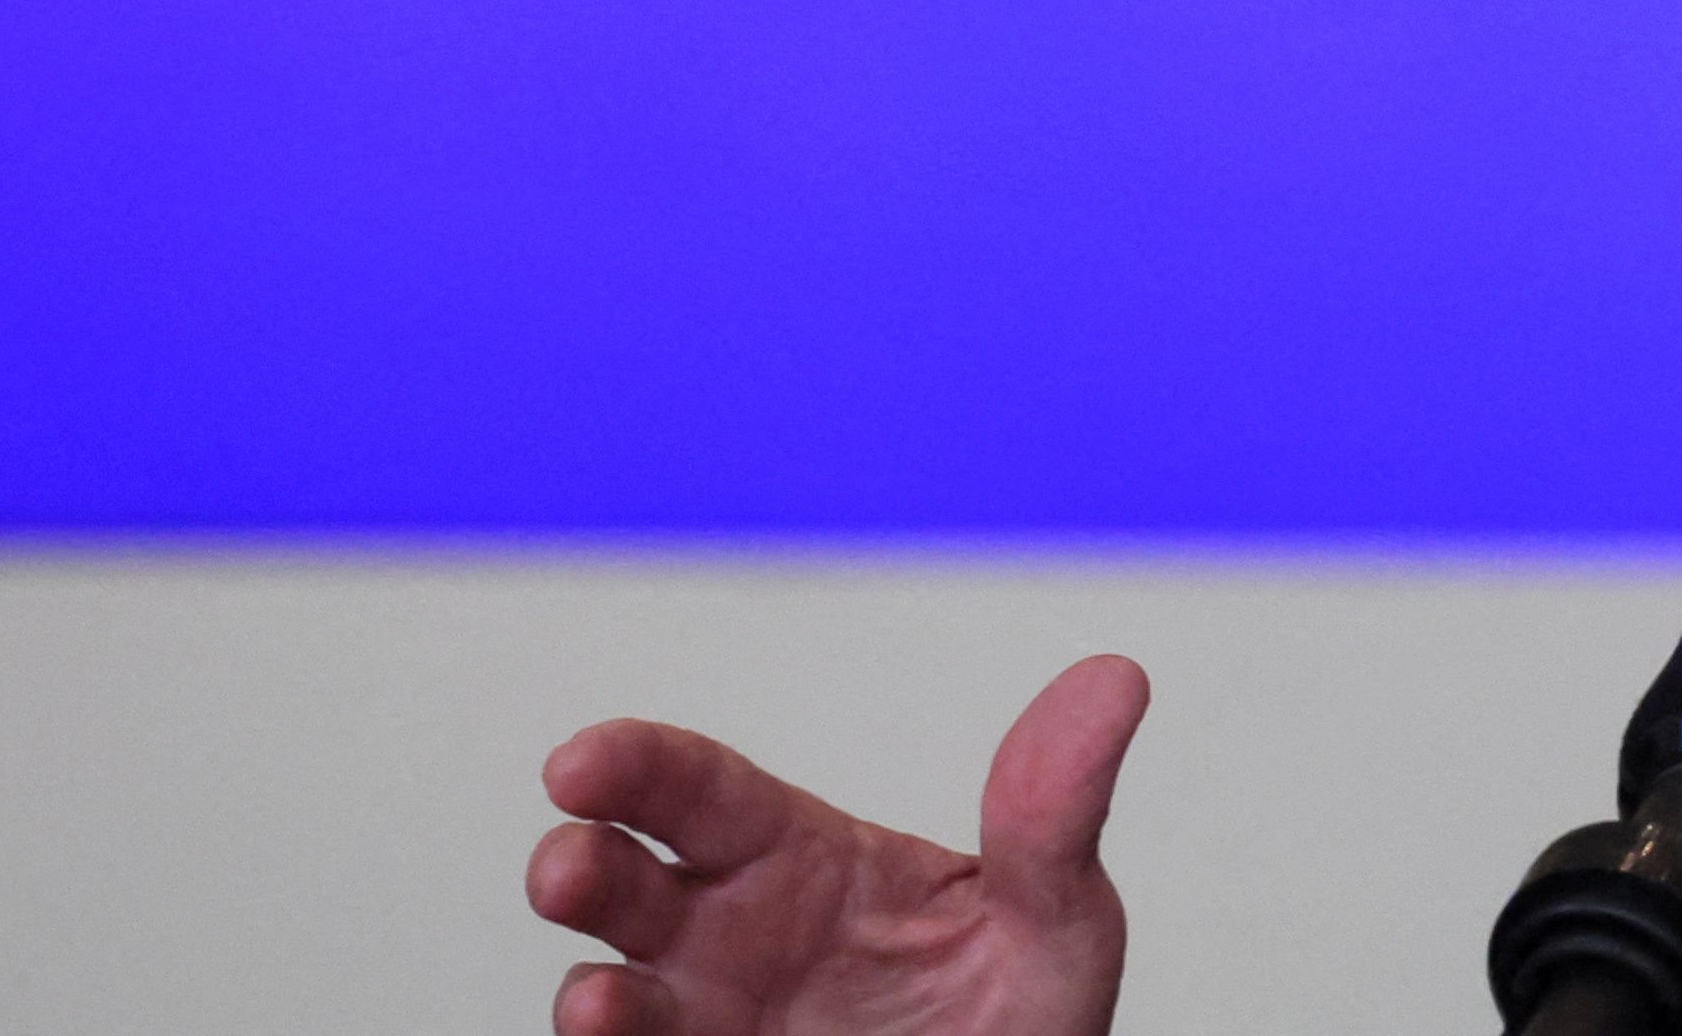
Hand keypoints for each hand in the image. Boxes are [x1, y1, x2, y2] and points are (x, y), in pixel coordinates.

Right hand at [530, 654, 1150, 1035]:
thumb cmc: (1017, 1024)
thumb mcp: (1053, 923)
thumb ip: (1056, 815)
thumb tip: (1114, 680)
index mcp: (796, 859)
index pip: (697, 790)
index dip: (632, 765)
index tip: (578, 763)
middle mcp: (727, 939)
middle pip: (623, 883)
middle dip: (579, 863)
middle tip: (566, 862)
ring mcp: (706, 1027)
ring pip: (615, 998)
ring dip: (591, 994)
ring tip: (600, 1001)